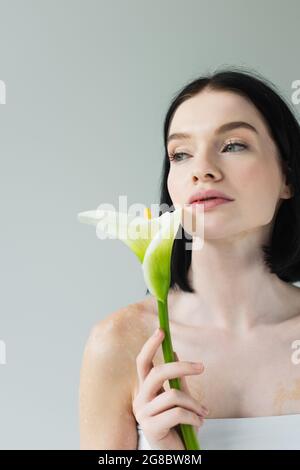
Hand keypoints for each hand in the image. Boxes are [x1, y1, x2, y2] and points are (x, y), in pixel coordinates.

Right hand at [132, 328, 207, 449]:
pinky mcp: (152, 428)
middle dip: (182, 367)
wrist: (175, 453)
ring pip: (173, 395)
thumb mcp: (179, 399)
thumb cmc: (177, 426)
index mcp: (145, 389)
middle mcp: (140, 399)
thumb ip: (176, 379)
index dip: (150, 346)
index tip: (161, 331)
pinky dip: (194, 417)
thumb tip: (173, 352)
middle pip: (158, 373)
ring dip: (195, 404)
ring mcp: (143, 413)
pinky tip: (199, 423)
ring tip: (203, 413)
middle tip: (201, 367)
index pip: (142, 363)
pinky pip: (178, 413)